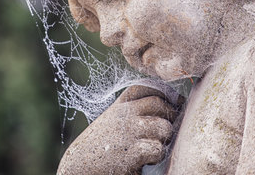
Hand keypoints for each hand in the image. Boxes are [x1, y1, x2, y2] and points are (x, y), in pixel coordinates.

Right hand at [57, 85, 182, 174]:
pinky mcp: (131, 152)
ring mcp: (128, 131)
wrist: (78, 168)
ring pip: (164, 127)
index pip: (145, 87)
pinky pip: (157, 149)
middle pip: (158, 103)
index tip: (177, 102)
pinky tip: (147, 160)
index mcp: (118, 106)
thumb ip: (130, 112)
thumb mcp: (111, 123)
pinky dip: (156, 156)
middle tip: (171, 128)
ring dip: (164, 138)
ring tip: (155, 146)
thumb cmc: (98, 149)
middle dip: (171, 115)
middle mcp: (123, 114)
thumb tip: (164, 107)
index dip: (165, 92)